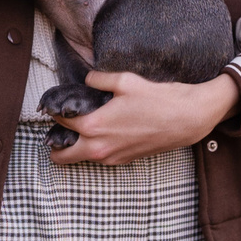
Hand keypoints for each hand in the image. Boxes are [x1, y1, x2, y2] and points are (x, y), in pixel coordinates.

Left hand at [49, 71, 237, 165]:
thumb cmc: (157, 99)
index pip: (60, 121)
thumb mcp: (125, 81)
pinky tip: (107, 130)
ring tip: (85, 125)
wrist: (186, 119)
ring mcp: (111, 157)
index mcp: (94, 126)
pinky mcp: (124, 161)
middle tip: (63, 124)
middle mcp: (99, 148)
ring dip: (76, 145)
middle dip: (56, 142)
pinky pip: (100, 158)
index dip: (53, 111)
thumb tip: (87, 81)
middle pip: (60, 156)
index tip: (55, 104)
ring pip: (80, 159)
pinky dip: (95, 147)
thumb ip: (99, 79)